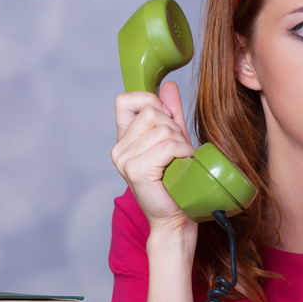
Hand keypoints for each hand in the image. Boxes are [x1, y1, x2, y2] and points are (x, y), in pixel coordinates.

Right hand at [112, 81, 195, 228]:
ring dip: (181, 143)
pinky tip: (184, 164)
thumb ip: (170, 113)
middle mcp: (119, 148)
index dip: (150, 102)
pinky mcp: (136, 170)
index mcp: (124, 138)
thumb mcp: (175, 139)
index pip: (125, 100)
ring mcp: (124, 159)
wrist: (177, 216)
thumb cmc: (177, 180)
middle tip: (179, 151)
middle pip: (151, 112)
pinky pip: (167, 146)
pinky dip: (183, 152)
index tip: (166, 119)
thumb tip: (169, 85)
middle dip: (173, 127)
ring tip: (181, 161)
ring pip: (162, 129)